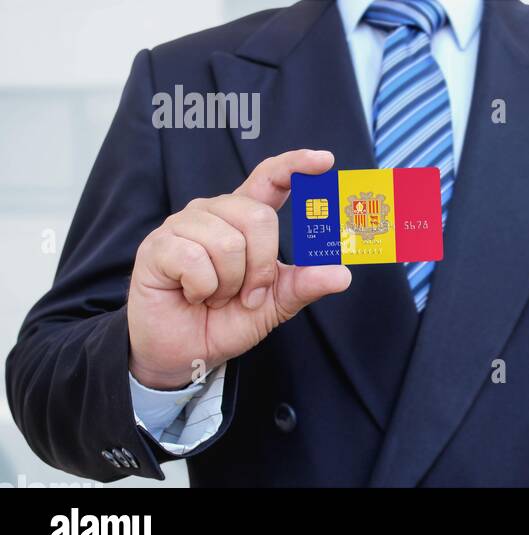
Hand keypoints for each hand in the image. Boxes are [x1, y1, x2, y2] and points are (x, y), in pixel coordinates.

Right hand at [127, 149, 350, 388]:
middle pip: (258, 217)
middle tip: (249, 295)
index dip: (295, 166)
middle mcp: (214, 212)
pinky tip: (192, 295)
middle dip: (262, 266)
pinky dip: (203, 288)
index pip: (269, 179)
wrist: (185, 351)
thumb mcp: (276, 304)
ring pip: (228, 242)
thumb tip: (342, 274)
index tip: (324, 161)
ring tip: (215, 296)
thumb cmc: (226, 319)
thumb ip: (305, 285)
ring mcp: (182, 225)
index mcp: (244, 218)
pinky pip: (195, 259)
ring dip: (230, 283)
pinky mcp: (158, 245)